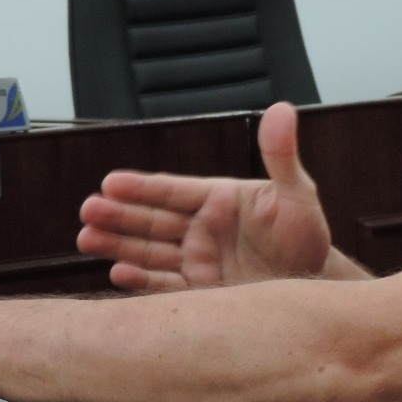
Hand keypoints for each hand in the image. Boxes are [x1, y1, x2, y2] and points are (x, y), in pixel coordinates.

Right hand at [77, 102, 332, 290]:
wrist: (314, 282)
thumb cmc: (304, 233)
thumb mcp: (296, 193)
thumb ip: (281, 155)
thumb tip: (281, 109)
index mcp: (218, 199)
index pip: (173, 190)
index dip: (143, 187)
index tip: (111, 181)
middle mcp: (201, 228)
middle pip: (152, 219)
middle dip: (119, 214)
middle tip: (88, 209)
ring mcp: (197, 260)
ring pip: (149, 251)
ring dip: (118, 244)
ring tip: (87, 237)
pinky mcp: (199, 292)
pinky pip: (165, 286)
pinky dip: (141, 281)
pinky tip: (117, 274)